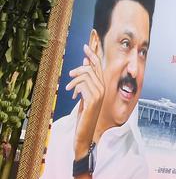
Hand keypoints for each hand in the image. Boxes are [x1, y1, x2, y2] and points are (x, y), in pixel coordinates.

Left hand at [66, 43, 104, 169]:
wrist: (85, 133)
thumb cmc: (84, 116)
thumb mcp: (84, 96)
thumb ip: (86, 81)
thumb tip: (84, 64)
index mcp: (102, 86)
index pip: (98, 66)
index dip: (92, 55)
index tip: (85, 46)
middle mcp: (103, 88)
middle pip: (91, 69)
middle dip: (79, 69)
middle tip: (70, 74)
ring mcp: (99, 94)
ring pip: (85, 76)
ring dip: (74, 81)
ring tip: (69, 90)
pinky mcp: (93, 99)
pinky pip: (82, 85)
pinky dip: (75, 88)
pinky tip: (73, 96)